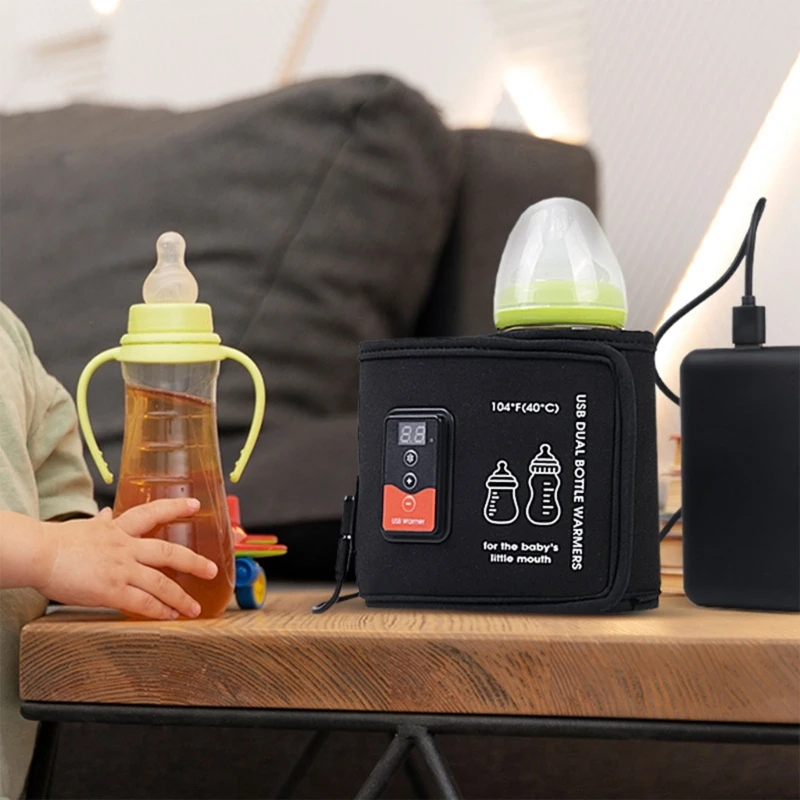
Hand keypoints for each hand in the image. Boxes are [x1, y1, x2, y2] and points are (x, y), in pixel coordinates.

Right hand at [36, 498, 216, 619]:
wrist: (40, 554)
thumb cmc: (57, 542)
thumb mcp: (86, 526)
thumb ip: (101, 521)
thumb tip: (106, 512)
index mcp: (119, 529)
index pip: (152, 513)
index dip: (176, 508)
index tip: (196, 505)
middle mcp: (126, 547)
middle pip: (169, 553)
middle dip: (194, 562)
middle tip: (211, 570)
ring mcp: (122, 569)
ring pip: (161, 583)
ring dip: (181, 597)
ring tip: (194, 608)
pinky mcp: (112, 590)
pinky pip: (143, 602)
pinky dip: (159, 610)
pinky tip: (169, 616)